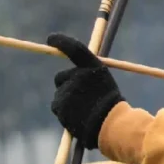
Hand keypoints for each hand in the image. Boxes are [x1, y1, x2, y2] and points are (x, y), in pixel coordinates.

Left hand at [47, 33, 124, 149]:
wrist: (111, 125)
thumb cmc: (112, 105)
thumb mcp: (104, 84)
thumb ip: (89, 75)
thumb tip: (76, 70)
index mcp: (93, 68)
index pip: (75, 48)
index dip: (62, 41)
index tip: (51, 38)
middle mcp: (78, 75)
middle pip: (61, 76)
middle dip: (66, 84)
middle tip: (81, 96)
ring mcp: (67, 90)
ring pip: (60, 94)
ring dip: (68, 101)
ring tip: (85, 110)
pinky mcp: (60, 105)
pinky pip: (58, 107)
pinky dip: (65, 112)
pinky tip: (79, 117)